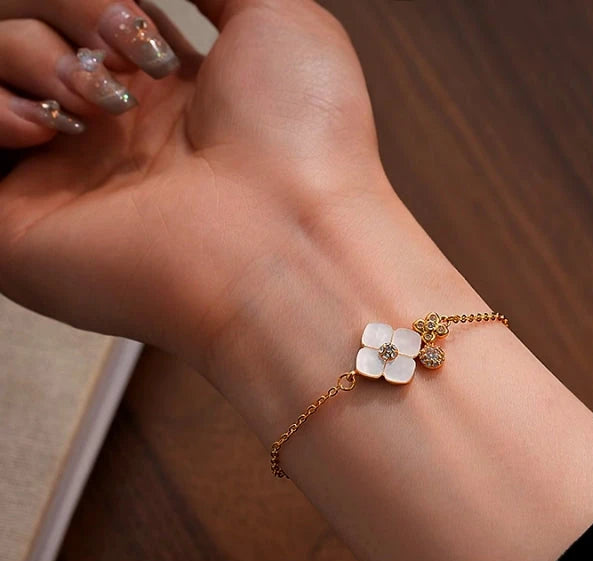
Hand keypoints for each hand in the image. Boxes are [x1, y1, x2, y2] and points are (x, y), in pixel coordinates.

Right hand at [0, 0, 383, 374]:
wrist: (289, 242)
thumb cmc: (303, 143)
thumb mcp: (282, 24)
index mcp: (166, 96)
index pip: (89, 16)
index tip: (144, 22)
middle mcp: (111, 136)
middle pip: (32, 27)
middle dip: (73, 6)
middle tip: (135, 56)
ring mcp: (63, 177)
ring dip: (30, 52)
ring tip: (100, 103)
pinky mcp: (18, 225)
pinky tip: (42, 129)